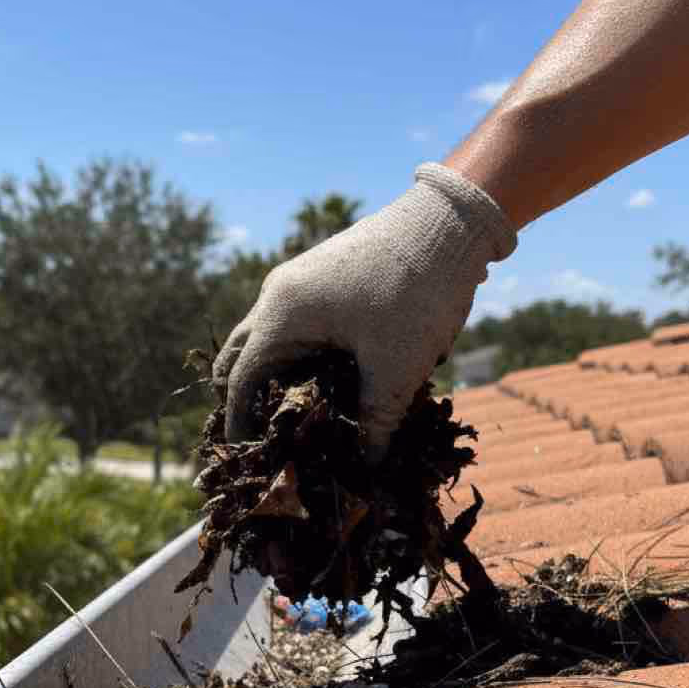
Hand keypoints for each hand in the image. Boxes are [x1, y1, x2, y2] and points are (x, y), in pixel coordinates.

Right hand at [212, 163, 517, 461]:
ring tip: (293, 416)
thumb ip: (377, 420)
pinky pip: (294, 323)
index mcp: (282, 314)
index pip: (240, 377)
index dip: (239, 420)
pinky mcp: (323, 277)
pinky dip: (296, 354)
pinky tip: (323, 380)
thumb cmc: (417, 293)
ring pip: (268, 336)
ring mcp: (299, 281)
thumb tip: (369, 465)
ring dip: (274, 374)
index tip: (245, 453)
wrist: (449, 222)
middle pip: (242, 353)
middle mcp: (279, 294)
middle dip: (246, 396)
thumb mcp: (397, 367)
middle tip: (262, 437)